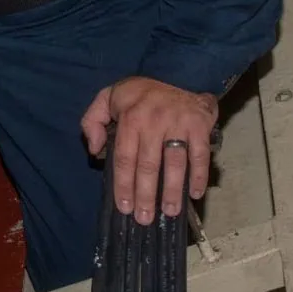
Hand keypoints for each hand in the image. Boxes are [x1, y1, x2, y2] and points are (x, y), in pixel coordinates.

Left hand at [81, 77, 217, 224]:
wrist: (178, 73)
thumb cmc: (139, 93)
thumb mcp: (107, 97)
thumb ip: (93, 121)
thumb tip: (95, 150)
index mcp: (130, 118)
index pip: (124, 158)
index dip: (124, 184)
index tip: (124, 206)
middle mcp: (154, 123)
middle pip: (148, 165)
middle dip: (145, 195)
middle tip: (144, 218)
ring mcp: (179, 125)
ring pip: (175, 163)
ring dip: (172, 190)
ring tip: (169, 213)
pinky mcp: (200, 126)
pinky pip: (200, 155)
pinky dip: (199, 175)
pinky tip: (194, 194)